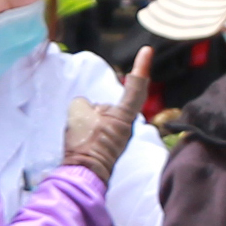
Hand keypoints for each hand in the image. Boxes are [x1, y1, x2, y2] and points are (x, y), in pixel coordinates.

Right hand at [61, 59, 148, 174]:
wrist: (81, 175)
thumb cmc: (85, 144)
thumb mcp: (79, 113)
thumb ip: (84, 103)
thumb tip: (86, 110)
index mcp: (124, 117)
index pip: (136, 87)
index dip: (141, 67)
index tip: (147, 50)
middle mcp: (126, 127)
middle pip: (110, 105)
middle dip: (94, 109)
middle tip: (82, 123)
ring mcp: (117, 138)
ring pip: (101, 118)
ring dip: (89, 120)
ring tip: (78, 134)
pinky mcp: (107, 147)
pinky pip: (96, 129)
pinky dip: (87, 130)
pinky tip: (79, 139)